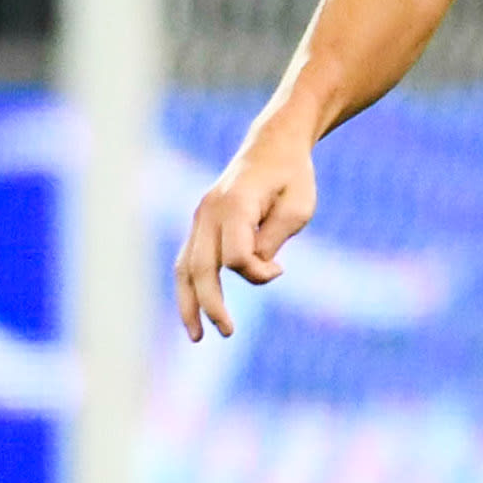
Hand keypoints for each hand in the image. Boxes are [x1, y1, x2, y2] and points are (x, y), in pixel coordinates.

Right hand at [173, 129, 317, 341]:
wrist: (272, 146)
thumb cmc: (291, 177)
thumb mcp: (298, 208)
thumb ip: (273, 241)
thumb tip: (252, 270)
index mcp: (234, 205)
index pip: (237, 256)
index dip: (259, 273)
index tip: (280, 271)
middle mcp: (209, 212)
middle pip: (200, 268)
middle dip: (211, 305)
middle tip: (228, 333)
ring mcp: (200, 218)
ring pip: (184, 268)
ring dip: (188, 304)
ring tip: (196, 336)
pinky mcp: (200, 224)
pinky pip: (187, 261)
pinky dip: (189, 288)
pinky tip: (194, 314)